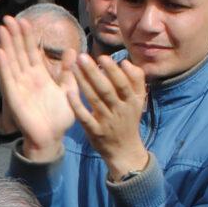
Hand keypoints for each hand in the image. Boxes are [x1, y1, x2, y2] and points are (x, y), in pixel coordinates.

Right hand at [0, 14, 77, 161]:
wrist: (51, 138)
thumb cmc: (59, 118)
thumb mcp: (68, 90)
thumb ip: (68, 72)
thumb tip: (73, 51)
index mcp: (40, 75)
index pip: (32, 51)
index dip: (28, 36)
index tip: (24, 20)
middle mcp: (27, 78)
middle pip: (19, 52)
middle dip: (14, 35)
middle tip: (8, 18)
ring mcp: (19, 86)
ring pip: (11, 61)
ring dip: (6, 45)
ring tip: (2, 28)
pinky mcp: (14, 97)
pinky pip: (7, 79)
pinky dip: (3, 66)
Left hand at [69, 53, 149, 177]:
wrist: (125, 150)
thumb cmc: (129, 119)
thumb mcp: (139, 100)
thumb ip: (136, 79)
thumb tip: (125, 62)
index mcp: (132, 101)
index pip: (123, 83)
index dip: (113, 70)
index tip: (102, 56)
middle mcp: (120, 110)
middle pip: (107, 89)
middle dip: (94, 72)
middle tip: (82, 57)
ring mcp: (107, 122)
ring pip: (94, 100)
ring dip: (83, 83)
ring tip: (73, 67)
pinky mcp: (95, 132)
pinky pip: (85, 118)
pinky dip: (77, 106)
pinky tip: (68, 93)